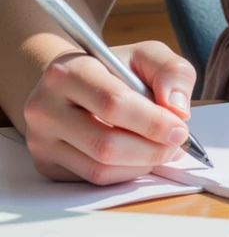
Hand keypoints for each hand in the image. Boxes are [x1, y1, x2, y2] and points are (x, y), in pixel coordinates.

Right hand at [23, 41, 196, 184]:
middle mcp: (45, 107)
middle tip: (175, 144)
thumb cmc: (113, 69)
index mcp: (68, 71)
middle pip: (106, 144)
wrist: (72, 83)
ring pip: (99, 169)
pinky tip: (139, 157)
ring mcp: (41, 140)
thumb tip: (178, 109)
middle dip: (151, 149)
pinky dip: (125, 173)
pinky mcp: (46, 164)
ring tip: (162, 150)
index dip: (152, 122)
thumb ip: (172, 72)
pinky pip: (92, 180)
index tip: (180, 129)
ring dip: (141, 165)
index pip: (113, 104)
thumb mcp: (146, 56)